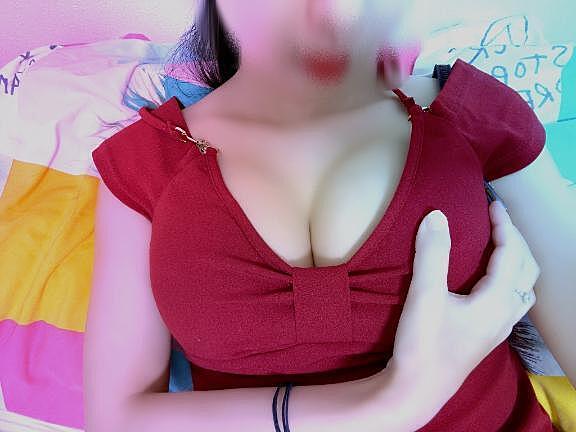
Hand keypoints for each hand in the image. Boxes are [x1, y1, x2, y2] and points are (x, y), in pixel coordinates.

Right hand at [376, 200, 539, 421]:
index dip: (505, 225)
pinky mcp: (486, 336)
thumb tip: (437, 215)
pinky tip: (490, 282)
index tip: (492, 203)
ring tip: (500, 245)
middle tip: (496, 220)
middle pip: (526, 269)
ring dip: (518, 260)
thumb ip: (432, 253)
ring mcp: (498, 328)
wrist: (416, 390)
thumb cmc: (422, 344)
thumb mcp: (424, 295)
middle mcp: (505, 314)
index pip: (512, 253)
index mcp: (496, 300)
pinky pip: (513, 300)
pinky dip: (510, 280)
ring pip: (524, 287)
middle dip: (515, 240)